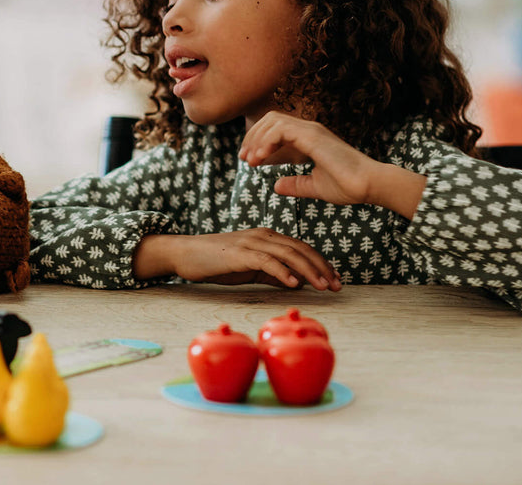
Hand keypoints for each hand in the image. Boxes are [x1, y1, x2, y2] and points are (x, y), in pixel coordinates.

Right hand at [134, 230, 340, 290]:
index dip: (321, 263)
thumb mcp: (248, 267)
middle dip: (322, 268)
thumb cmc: (215, 262)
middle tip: (337, 286)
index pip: (301, 248)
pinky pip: (266, 261)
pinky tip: (294, 284)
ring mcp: (251, 242)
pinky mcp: (239, 253)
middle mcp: (262, 235)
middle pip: (300, 249)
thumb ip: (270, 272)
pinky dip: (283, 272)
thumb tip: (294, 282)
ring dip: (309, 271)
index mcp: (266, 237)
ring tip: (323, 286)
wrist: (185, 254)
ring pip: (288, 254)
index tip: (335, 280)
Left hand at [238, 112, 426, 217]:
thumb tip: (275, 186)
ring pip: (273, 121)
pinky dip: (266, 141)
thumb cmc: (348, 186)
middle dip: (252, 137)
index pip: (276, 128)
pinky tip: (260, 158)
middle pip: (270, 119)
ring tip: (250, 160)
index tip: (248, 160)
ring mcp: (312, 131)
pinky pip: (281, 130)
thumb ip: (295, 184)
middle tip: (243, 158)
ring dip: (257, 139)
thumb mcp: (314, 186)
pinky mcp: (313, 137)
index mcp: (309, 138)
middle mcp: (310, 130)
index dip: (258, 141)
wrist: (368, 186)